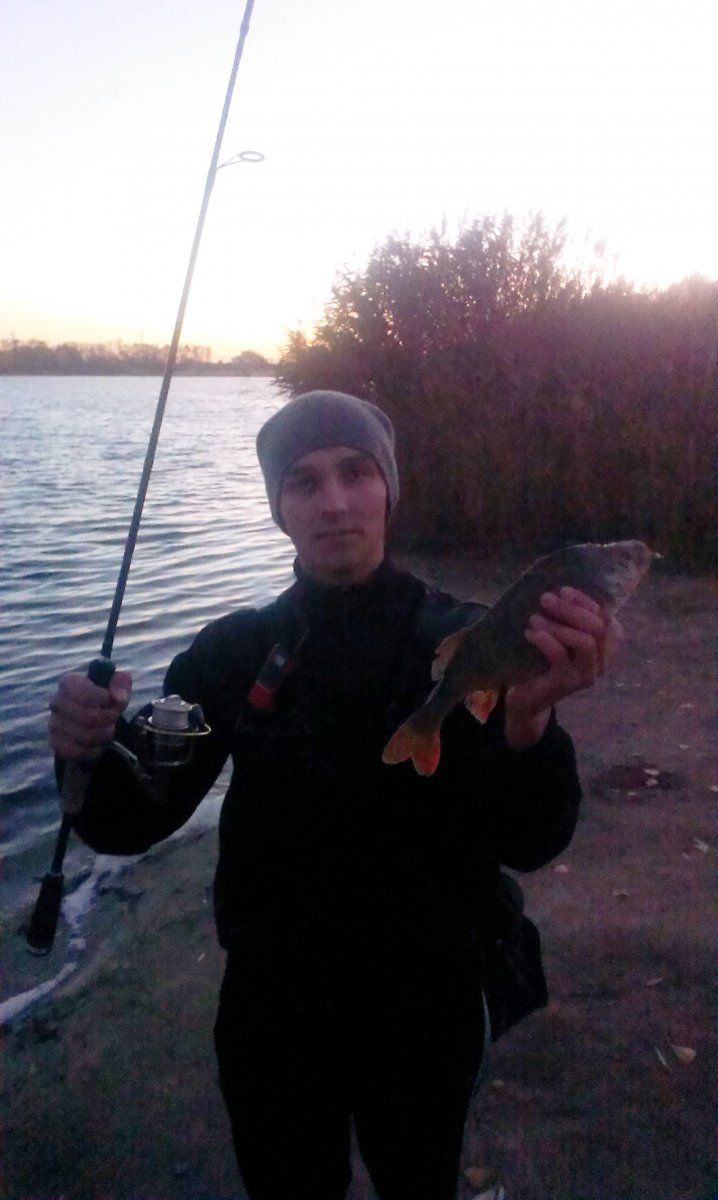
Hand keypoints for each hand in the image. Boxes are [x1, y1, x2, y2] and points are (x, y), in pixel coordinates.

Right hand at [48, 670, 132, 759]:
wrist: (94, 722)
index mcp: (69, 683)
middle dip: (105, 718)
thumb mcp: (117, 689)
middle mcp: (57, 702)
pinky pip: (75, 751)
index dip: (94, 695)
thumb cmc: (105, 701)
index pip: (73, 687)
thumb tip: (117, 697)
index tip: (108, 699)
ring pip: (81, 735)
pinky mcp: (56, 743)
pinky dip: (93, 750)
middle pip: (82, 715)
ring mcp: (54, 723)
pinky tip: (99, 744)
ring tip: (109, 729)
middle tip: (114, 716)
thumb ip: (121, 685)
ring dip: (102, 734)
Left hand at [504, 587, 615, 748]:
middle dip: (571, 609)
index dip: (586, 602)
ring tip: (534, 618)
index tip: (563, 590)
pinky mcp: (567, 684)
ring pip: (585, 642)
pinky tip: (531, 634)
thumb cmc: (545, 660)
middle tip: (545, 599)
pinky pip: (561, 657)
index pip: (606, 617)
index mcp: (606, 646)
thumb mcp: (560, 635)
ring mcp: (587, 675)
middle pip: (598, 628)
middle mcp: (603, 662)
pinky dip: (546, 640)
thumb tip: (561, 590)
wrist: (529, 697)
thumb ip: (568, 617)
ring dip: (559, 625)